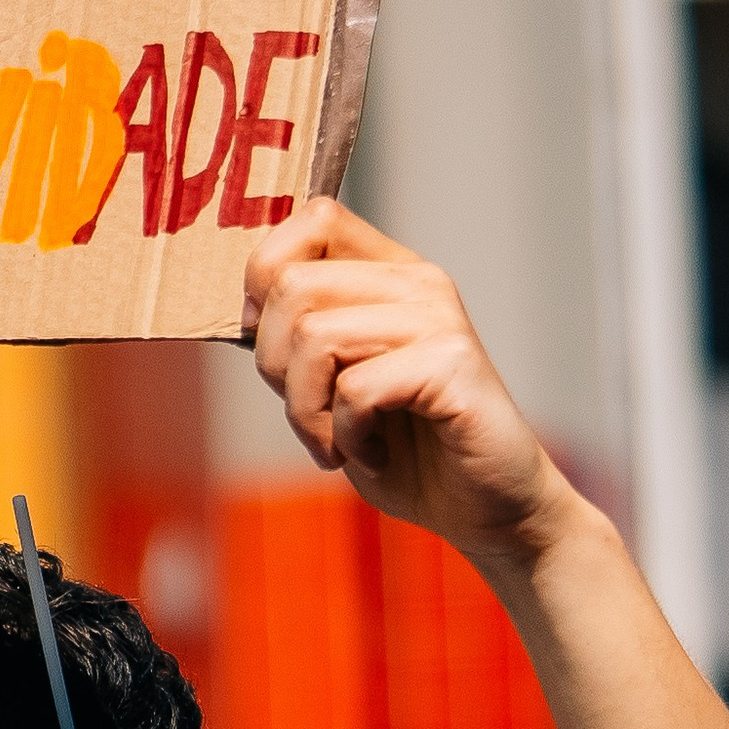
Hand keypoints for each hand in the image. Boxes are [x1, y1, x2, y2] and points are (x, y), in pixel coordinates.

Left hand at [242, 200, 578, 575]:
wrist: (485, 508)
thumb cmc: (406, 451)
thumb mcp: (334, 389)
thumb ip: (299, 340)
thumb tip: (242, 311)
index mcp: (389, 273)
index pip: (314, 219)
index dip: (266, 279)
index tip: (275, 350)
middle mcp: (417, 282)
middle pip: (292, 287)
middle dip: (274, 367)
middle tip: (310, 418)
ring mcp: (438, 317)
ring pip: (314, 336)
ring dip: (306, 412)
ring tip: (340, 445)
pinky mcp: (452, 363)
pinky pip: (355, 389)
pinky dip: (348, 437)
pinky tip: (376, 455)